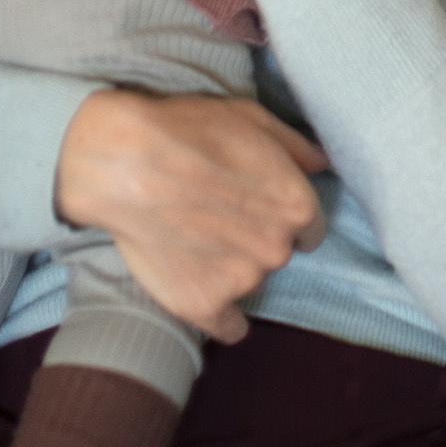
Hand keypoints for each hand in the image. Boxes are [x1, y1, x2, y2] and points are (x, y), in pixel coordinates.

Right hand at [55, 90, 328, 342]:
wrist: (124, 164)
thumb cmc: (189, 132)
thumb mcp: (252, 119)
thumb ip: (295, 147)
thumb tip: (321, 163)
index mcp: (297, 205)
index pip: (310, 227)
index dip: (284, 215)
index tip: (259, 208)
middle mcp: (277, 249)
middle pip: (278, 253)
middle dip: (257, 238)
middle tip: (220, 216)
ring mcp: (241, 282)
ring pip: (250, 281)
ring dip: (233, 268)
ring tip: (196, 239)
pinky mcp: (203, 306)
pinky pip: (228, 327)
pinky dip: (220, 313)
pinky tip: (204, 291)